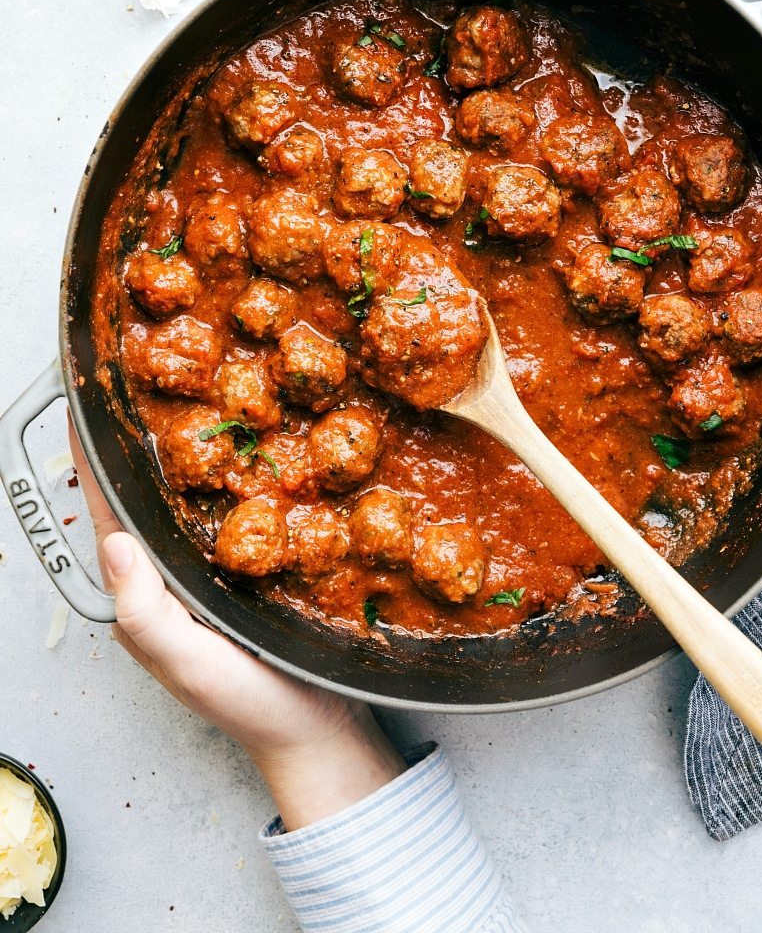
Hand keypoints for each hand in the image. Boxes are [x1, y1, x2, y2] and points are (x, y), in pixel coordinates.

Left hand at [68, 418, 404, 829]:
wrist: (319, 729)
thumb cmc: (251, 705)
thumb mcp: (188, 665)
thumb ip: (147, 613)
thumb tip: (114, 543)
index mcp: (144, 597)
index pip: (109, 517)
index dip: (94, 464)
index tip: (90, 407)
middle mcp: (172, 576)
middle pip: (147, 499)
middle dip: (142, 445)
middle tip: (149, 383)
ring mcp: (212, 570)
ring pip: (193, 499)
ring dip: (192, 453)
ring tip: (196, 398)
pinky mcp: (254, 565)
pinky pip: (238, 512)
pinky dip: (241, 476)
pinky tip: (257, 446)